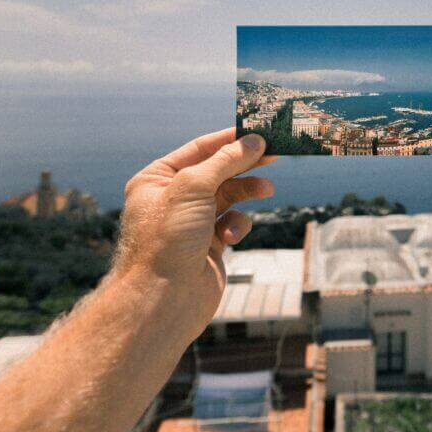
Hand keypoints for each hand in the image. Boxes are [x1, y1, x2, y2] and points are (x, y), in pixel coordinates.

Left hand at [114, 128, 275, 335]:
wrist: (163, 300)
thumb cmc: (167, 240)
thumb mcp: (193, 187)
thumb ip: (226, 160)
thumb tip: (254, 141)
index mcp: (156, 180)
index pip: (198, 149)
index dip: (229, 139)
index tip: (259, 131)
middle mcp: (172, 200)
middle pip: (217, 171)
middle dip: (245, 163)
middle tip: (275, 153)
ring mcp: (191, 224)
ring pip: (229, 196)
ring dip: (248, 191)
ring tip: (267, 190)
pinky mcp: (209, 246)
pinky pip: (232, 224)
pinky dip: (238, 226)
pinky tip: (233, 235)